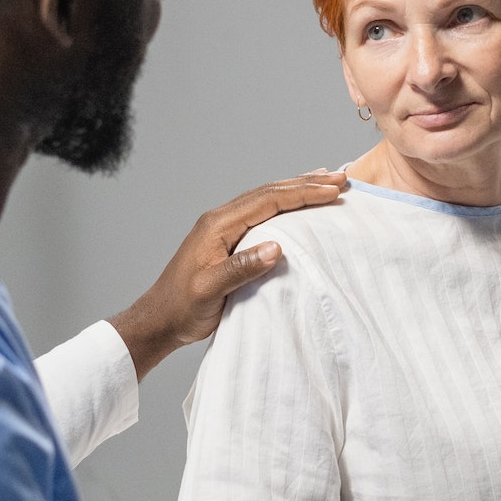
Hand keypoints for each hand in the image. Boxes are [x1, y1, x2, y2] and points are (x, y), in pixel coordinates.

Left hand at [109, 170, 347, 379]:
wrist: (159, 320)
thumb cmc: (181, 307)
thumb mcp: (210, 290)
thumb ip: (241, 268)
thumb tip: (276, 247)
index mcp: (218, 225)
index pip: (267, 201)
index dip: (302, 193)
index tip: (332, 190)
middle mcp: (220, 220)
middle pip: (269, 193)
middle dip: (306, 185)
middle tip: (341, 180)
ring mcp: (223, 229)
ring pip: (266, 199)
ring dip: (297, 189)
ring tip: (326, 181)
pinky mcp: (227, 240)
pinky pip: (261, 214)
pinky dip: (284, 204)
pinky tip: (295, 205)